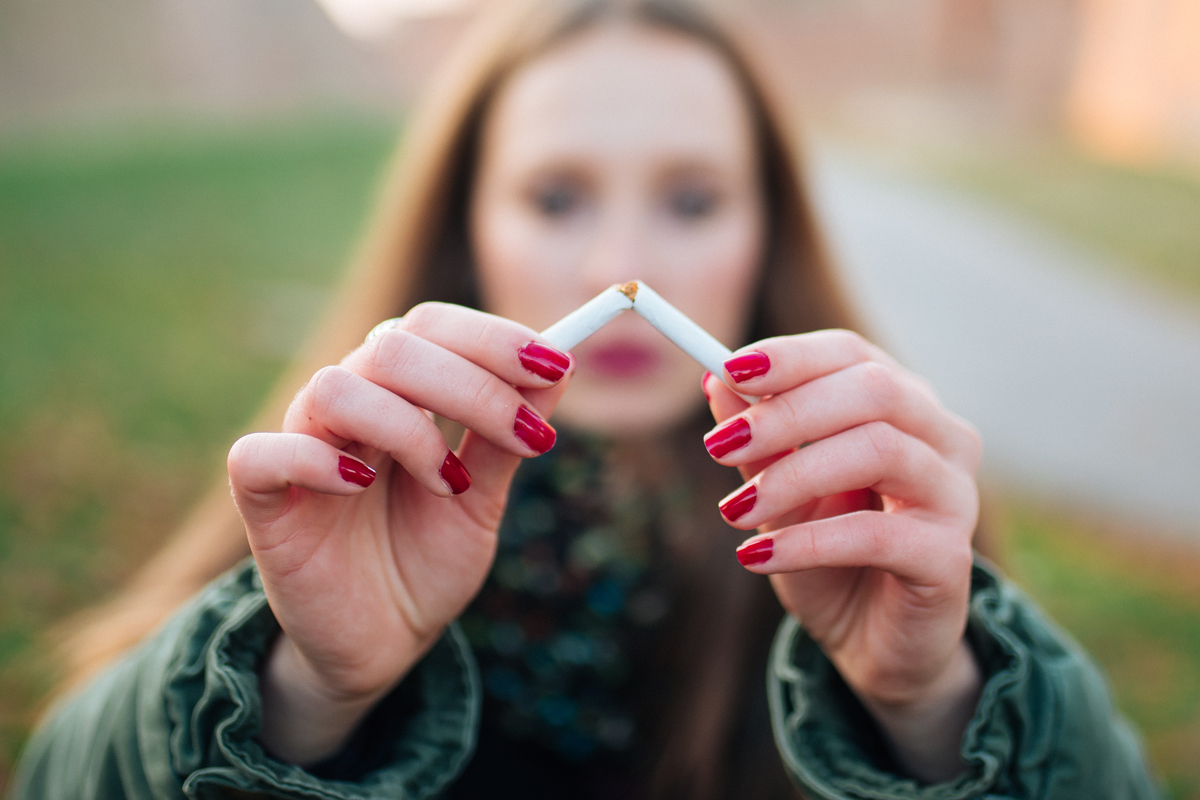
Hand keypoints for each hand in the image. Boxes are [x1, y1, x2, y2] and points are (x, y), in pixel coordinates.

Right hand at [226, 303, 573, 763]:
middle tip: (526, 439)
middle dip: (473, 386)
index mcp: (398, 394)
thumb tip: (559, 367)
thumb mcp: (483, 498)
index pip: (432, 326)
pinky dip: (315, 460)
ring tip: (447, 484)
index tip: (555, 366)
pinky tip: (361, 485)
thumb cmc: (427, 562)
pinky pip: (261, 455)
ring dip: (409, 429)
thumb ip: (507, 436)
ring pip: (336, 388)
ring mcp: (300, 448)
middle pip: (393, 345)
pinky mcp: (262, 501)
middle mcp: (348, 407)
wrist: (385, 644)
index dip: (493, 338)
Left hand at [701, 330, 982, 781]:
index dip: (791, 357)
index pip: (852, 354)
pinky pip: (878, 533)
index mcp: (901, 406)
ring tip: (733, 511)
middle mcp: (941, 437)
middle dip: (788, 413)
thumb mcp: (779, 493)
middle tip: (719, 446)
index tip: (727, 369)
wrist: (870, 644)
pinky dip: (809, 541)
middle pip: (874, 390)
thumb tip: (715, 378)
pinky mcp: (950, 557)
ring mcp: (954, 494)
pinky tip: (757, 556)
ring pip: (882, 450)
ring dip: (794, 475)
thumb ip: (758, 440)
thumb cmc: (827, 556)